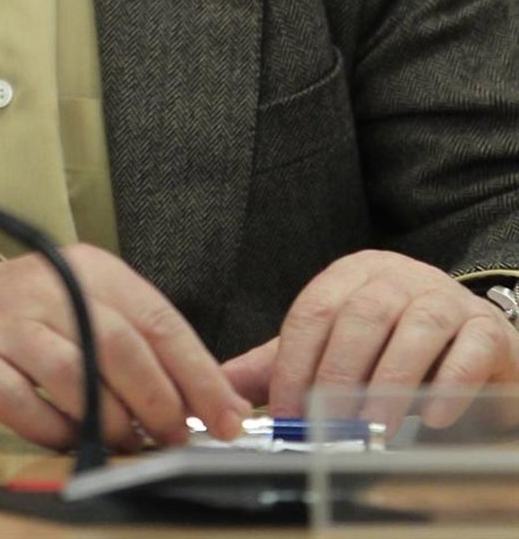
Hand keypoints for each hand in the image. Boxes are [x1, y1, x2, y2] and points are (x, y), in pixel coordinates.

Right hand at [0, 244, 249, 450]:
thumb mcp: (89, 308)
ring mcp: (8, 324)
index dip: (197, 373)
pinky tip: (69, 437)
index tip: (226, 416)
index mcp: (89, 269)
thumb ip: (145, 346)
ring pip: (74, 375)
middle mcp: (49, 288)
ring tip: (125, 441)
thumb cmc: (33, 318)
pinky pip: (25, 406)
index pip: (156, 318)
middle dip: (158, 400)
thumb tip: (214, 402)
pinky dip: (56, 431)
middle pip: (118, 345)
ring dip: (111, 421)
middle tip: (175, 436)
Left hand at [222, 250, 518, 428]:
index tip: (287, 416)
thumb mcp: (335, 347)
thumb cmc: (392, 345)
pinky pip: (469, 349)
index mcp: (352, 275)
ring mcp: (444, 298)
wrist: (471, 339)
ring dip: (391, 381)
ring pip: (414, 328)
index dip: (295, 365)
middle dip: (339, 376)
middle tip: (329, 427)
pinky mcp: (486, 328)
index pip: (314, 312)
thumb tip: (218, 386)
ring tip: (376, 429)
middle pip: (361, 317)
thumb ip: (282, 365)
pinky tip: (432, 417)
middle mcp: (397, 277)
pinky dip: (450, 383)